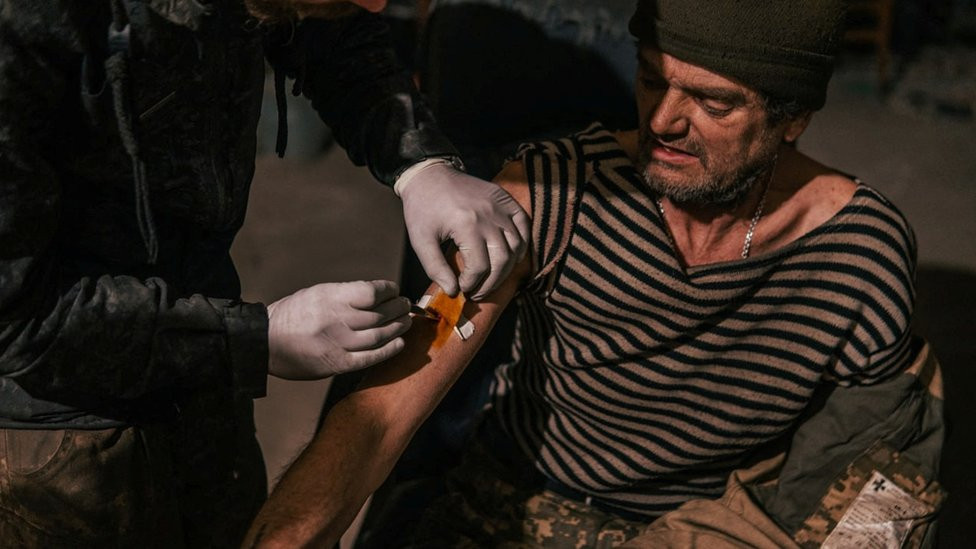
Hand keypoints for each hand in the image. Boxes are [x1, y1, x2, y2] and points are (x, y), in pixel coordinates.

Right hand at [266, 280, 411, 378]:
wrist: (263, 341)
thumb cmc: (292, 314)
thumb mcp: (316, 293)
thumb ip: (345, 295)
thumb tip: (377, 296)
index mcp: (329, 297)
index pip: (371, 292)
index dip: (388, 290)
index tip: (394, 290)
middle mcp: (336, 319)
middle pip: (380, 314)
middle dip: (399, 308)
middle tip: (406, 305)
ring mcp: (337, 343)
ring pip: (379, 335)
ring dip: (398, 327)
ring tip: (406, 321)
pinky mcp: (336, 363)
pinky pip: (370, 358)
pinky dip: (388, 350)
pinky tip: (399, 343)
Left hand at [399, 161, 529, 299]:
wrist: (430, 175)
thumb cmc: (422, 208)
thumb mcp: (420, 240)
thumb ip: (435, 268)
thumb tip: (452, 291)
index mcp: (466, 224)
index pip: (479, 266)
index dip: (472, 283)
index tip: (462, 288)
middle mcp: (488, 215)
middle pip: (502, 260)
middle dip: (491, 283)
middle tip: (478, 292)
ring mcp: (500, 206)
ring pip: (516, 246)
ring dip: (507, 269)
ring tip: (491, 280)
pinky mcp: (506, 199)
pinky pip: (524, 225)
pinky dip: (522, 244)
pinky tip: (510, 258)